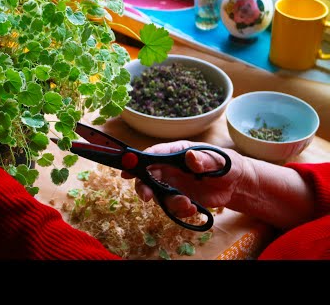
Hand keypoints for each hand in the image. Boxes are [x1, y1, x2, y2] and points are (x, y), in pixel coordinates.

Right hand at [122, 141, 250, 217]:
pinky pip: (170, 207)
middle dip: (143, 187)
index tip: (127, 170)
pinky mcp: (178, 198)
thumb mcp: (219, 161)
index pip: (153, 154)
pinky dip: (179, 211)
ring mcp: (173, 184)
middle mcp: (169, 168)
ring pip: (157, 194)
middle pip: (147, 176)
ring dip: (169, 202)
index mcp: (176, 152)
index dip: (138, 161)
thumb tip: (190, 157)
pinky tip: (194, 209)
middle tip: (147, 197)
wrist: (236, 186)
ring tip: (188, 204)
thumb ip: (204, 160)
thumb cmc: (227, 166)